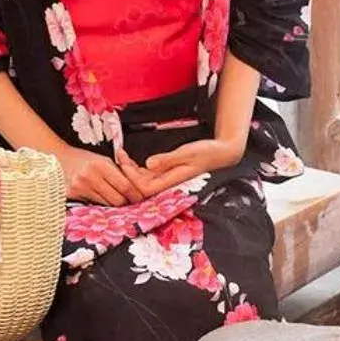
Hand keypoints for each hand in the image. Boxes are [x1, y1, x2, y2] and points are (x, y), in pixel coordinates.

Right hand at [57, 144, 143, 205]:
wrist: (58, 158)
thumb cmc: (84, 159)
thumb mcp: (104, 159)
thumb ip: (121, 171)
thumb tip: (140, 183)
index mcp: (100, 164)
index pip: (125, 186)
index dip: (135, 195)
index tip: (139, 198)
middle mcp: (89, 176)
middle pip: (117, 200)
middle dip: (125, 202)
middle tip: (128, 200)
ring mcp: (80, 187)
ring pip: (107, 205)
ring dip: (113, 204)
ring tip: (112, 196)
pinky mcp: (73, 195)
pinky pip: (94, 205)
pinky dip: (100, 204)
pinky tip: (99, 196)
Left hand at [120, 137, 242, 198]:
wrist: (220, 153)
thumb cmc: (206, 153)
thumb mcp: (186, 153)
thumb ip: (167, 159)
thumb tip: (148, 164)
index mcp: (171, 181)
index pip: (143, 187)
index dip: (131, 177)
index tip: (124, 161)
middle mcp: (167, 183)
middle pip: (140, 186)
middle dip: (126, 172)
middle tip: (119, 155)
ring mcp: (166, 179)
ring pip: (142, 180)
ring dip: (130, 169)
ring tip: (121, 154)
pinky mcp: (167, 173)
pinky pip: (147, 175)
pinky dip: (137, 168)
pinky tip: (131, 159)